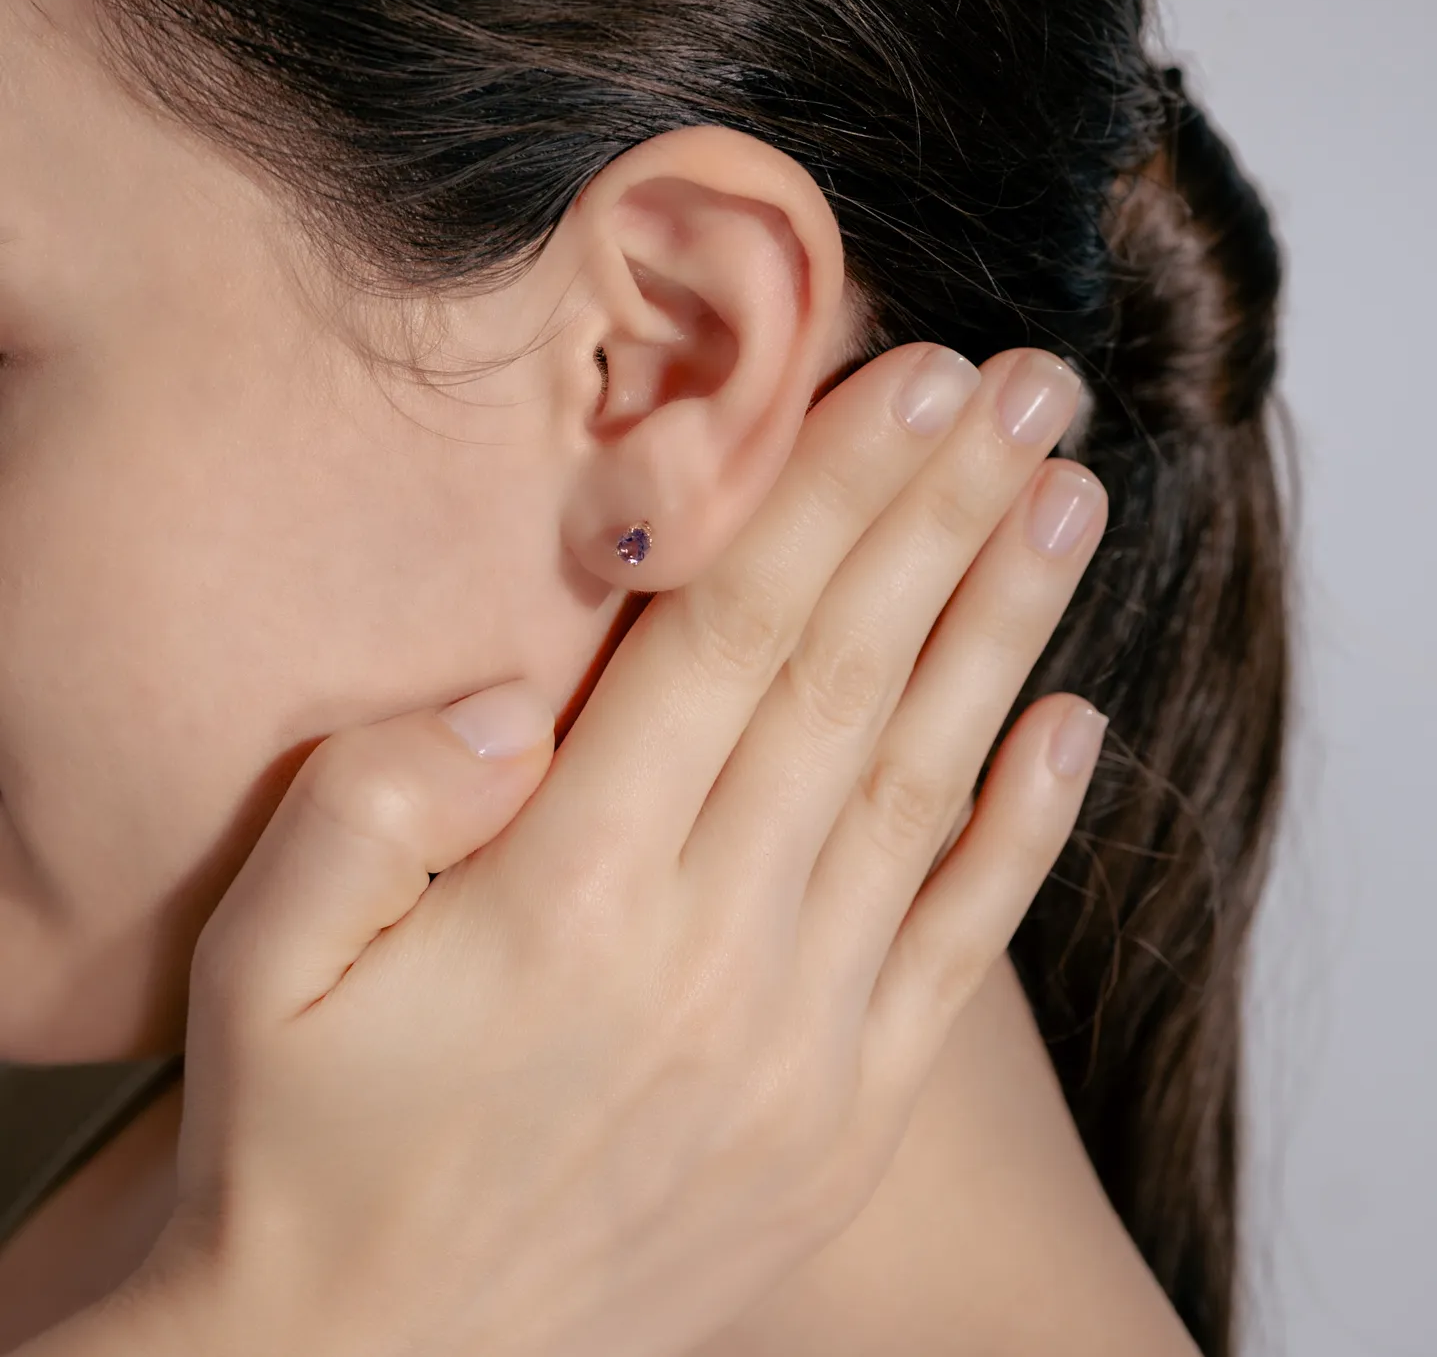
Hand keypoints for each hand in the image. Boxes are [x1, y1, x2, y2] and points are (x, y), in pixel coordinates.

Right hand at [125, 342, 1107, 1356]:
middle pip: (850, 681)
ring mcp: (796, 1042)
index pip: (730, 641)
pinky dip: (1025, 832)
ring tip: (1068, 505)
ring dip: (1003, 632)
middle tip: (1026, 392)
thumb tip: (518, 697)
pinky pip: (957, 951)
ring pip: (923, 789)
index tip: (907, 384)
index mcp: (568, 891)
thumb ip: (373, 800)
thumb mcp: (264, 962)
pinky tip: (1074, 725)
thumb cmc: (309, 1150)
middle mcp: (708, 953)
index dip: (827, 497)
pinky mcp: (840, 1118)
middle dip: (943, 514)